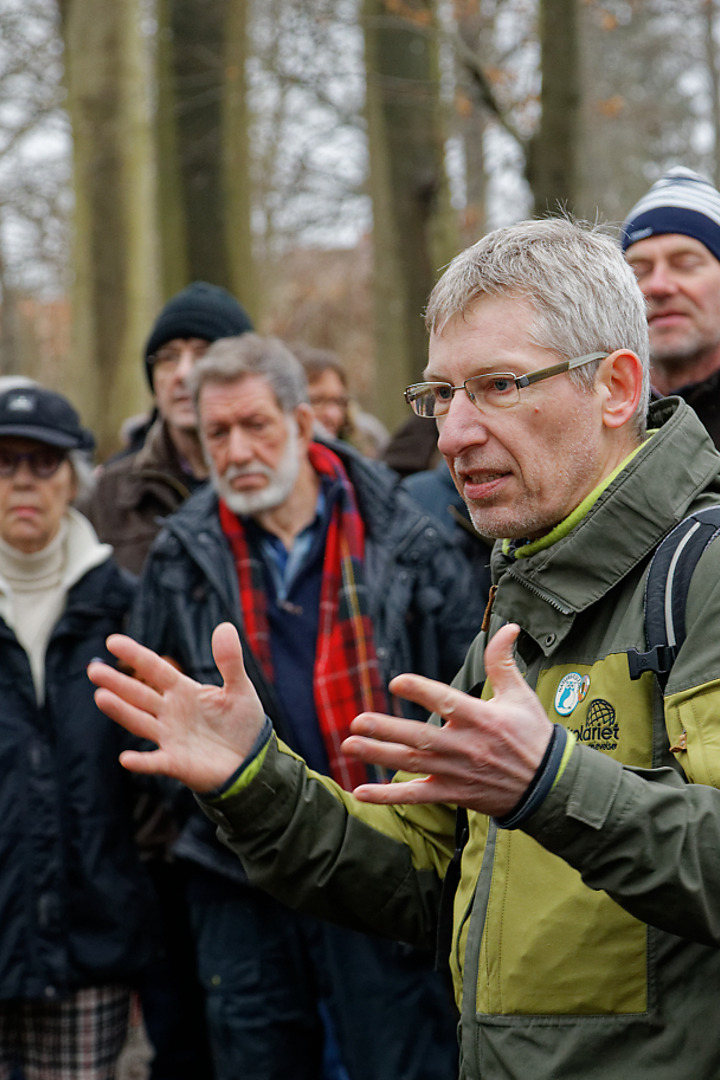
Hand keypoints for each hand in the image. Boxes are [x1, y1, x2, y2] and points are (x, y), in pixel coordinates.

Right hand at [87, 622, 265, 792]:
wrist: (251, 760)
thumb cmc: (242, 723)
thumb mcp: (240, 688)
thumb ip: (230, 661)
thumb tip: (225, 626)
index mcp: (183, 691)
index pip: (155, 669)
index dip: (136, 656)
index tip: (112, 641)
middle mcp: (170, 712)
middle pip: (139, 694)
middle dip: (117, 683)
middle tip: (93, 670)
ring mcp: (170, 737)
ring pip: (140, 722)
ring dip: (121, 711)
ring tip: (101, 697)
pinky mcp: (176, 763)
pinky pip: (155, 762)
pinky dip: (141, 761)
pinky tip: (126, 758)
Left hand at [343, 624, 552, 816]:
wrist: (549, 787)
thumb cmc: (532, 736)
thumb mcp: (520, 695)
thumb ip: (503, 662)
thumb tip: (508, 627)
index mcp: (481, 718)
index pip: (446, 701)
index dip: (420, 691)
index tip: (395, 682)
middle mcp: (465, 746)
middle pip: (420, 737)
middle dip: (386, 729)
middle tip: (357, 720)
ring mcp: (456, 772)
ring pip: (412, 763)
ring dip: (378, 755)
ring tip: (349, 745)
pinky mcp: (452, 793)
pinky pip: (416, 795)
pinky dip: (388, 796)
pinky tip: (361, 791)